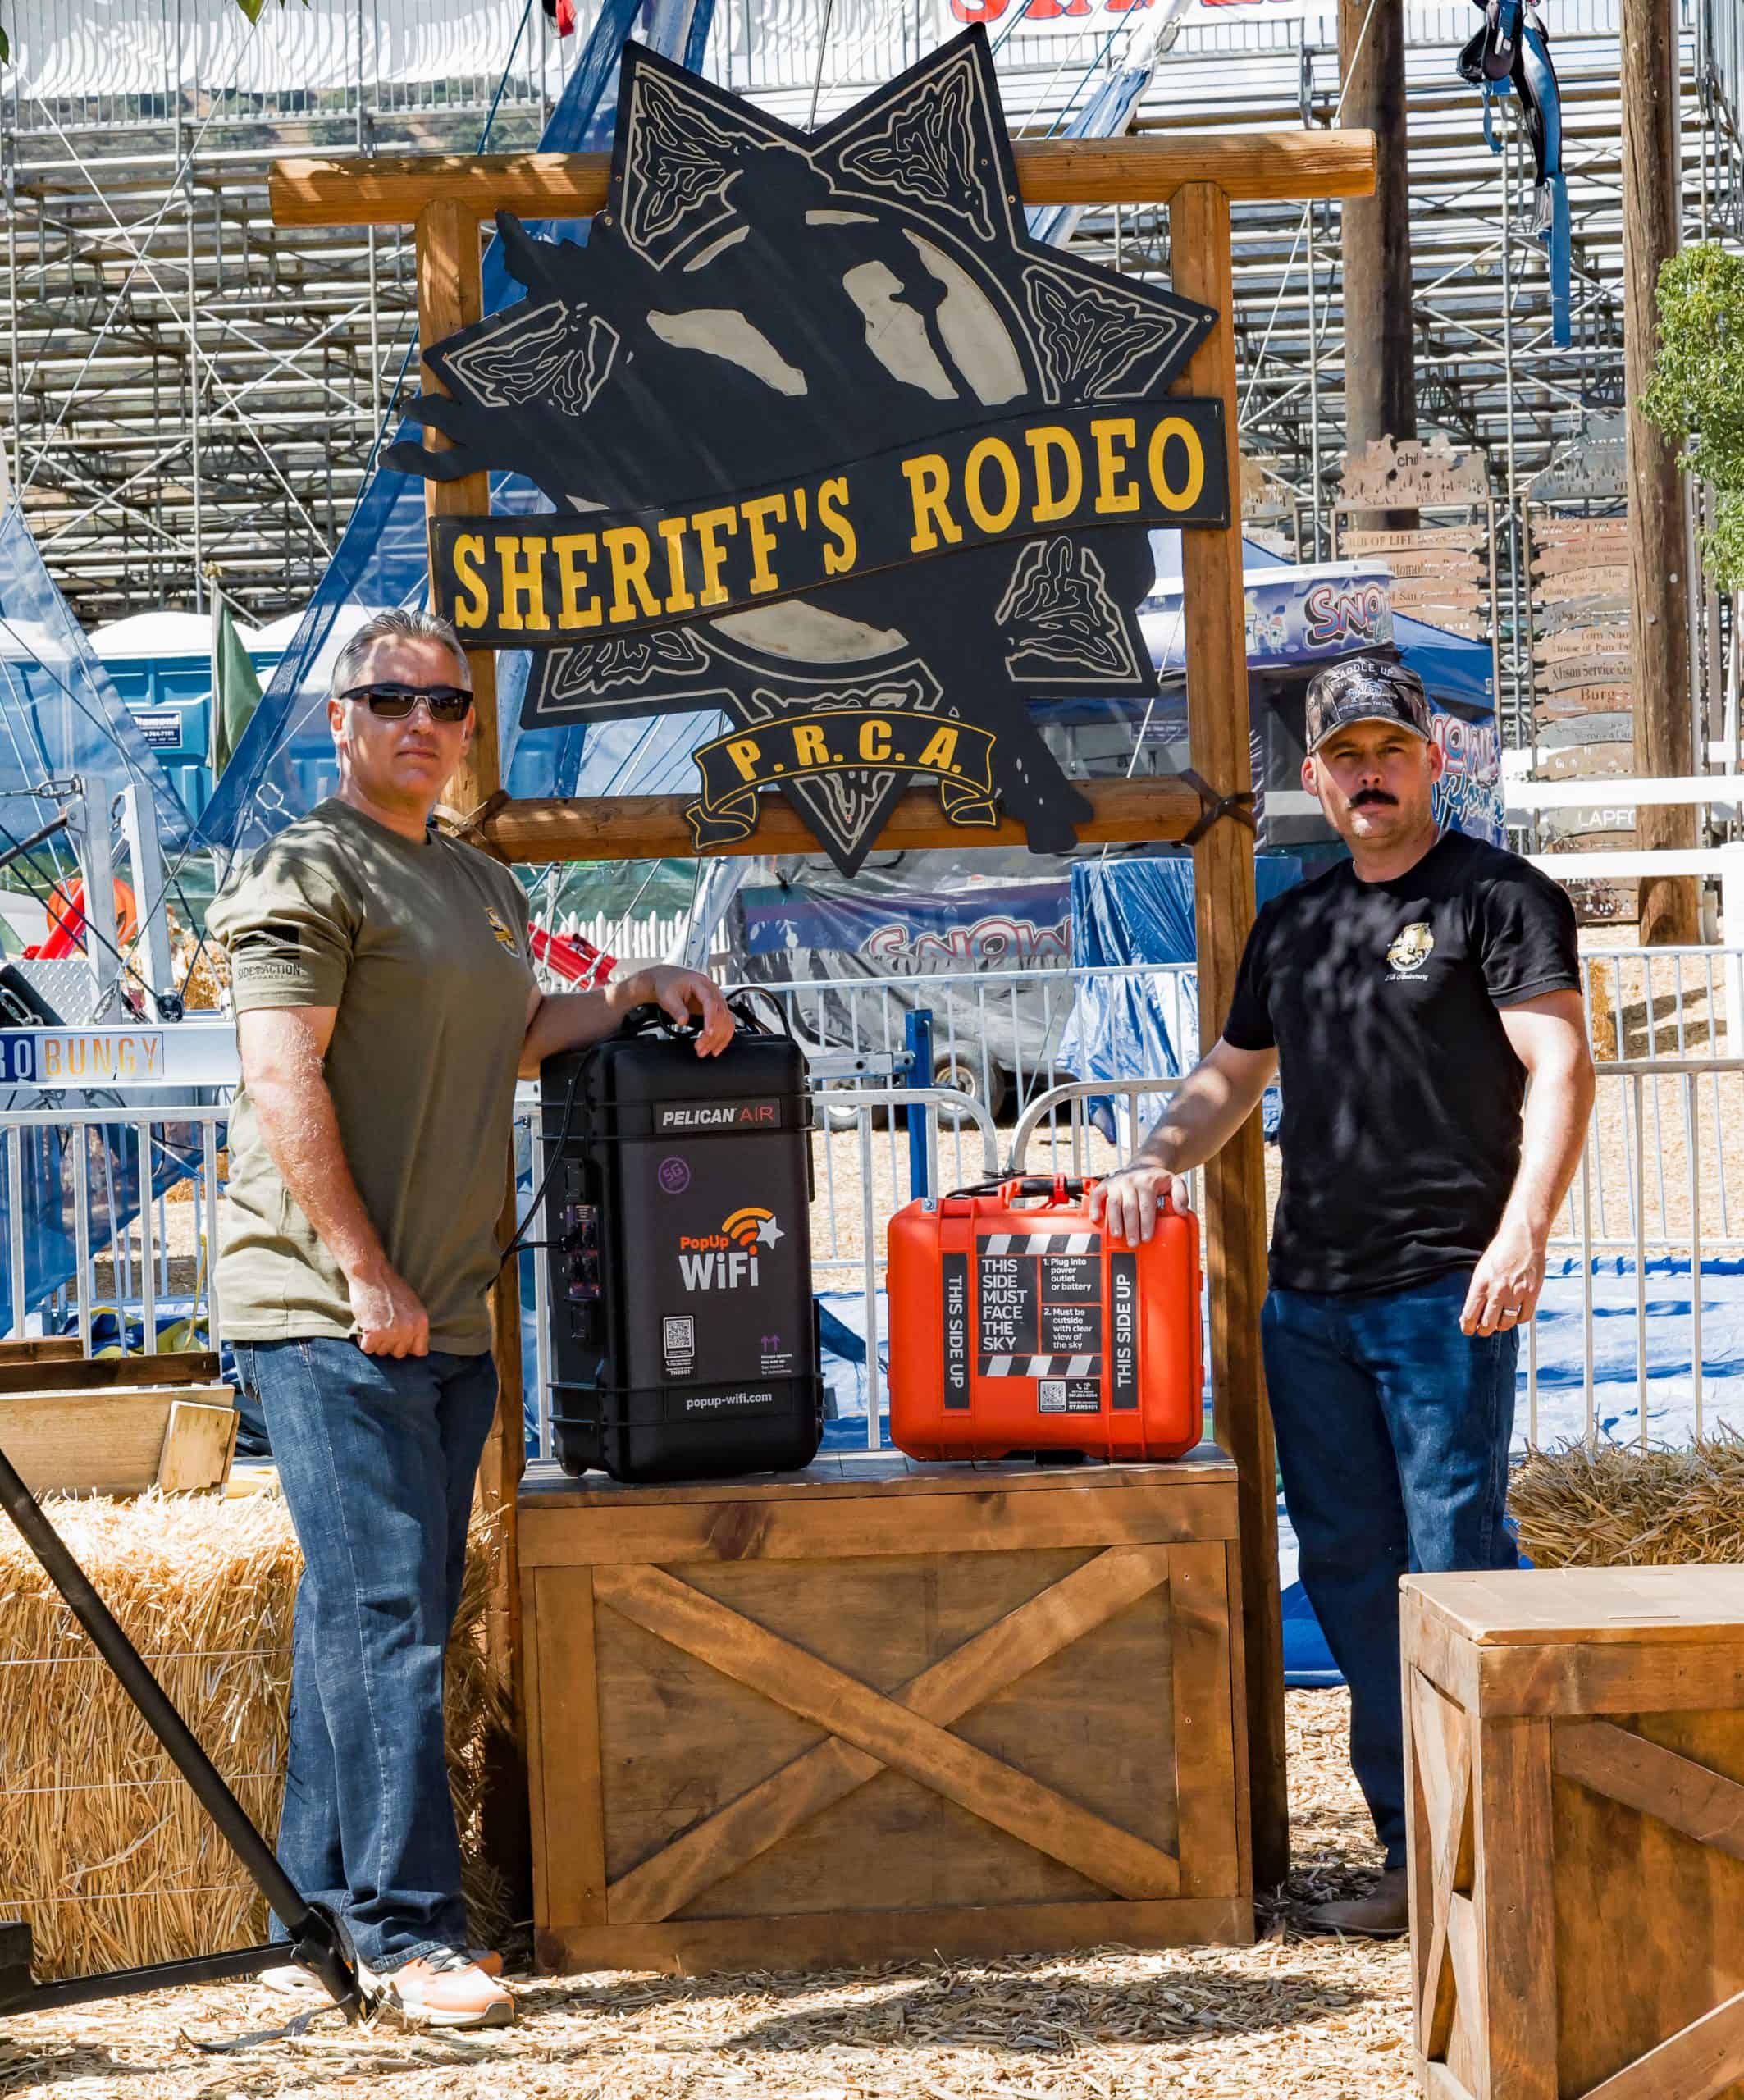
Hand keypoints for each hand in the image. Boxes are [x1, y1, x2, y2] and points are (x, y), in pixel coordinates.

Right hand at [347, 1262, 430, 1357]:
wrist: (372, 1274)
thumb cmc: (390, 1287)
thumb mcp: (412, 1305)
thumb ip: (414, 1325)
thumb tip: (413, 1347)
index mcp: (421, 1322)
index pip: (420, 1351)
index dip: (408, 1348)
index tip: (399, 1343)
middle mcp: (409, 1330)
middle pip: (399, 1353)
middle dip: (390, 1344)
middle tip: (383, 1329)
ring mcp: (392, 1332)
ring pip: (382, 1352)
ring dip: (376, 1342)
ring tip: (374, 1324)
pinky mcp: (374, 1333)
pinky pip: (368, 1349)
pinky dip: (363, 1342)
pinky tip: (364, 1329)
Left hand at [642, 966, 734, 1056]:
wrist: (667, 981)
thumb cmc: (667, 985)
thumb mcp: (667, 996)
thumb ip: (676, 1009)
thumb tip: (683, 1021)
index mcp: (700, 983)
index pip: (711, 1002)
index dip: (711, 1018)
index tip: (708, 1033)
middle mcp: (712, 990)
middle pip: (721, 1014)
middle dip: (713, 1034)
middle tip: (700, 1048)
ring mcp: (716, 999)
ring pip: (726, 1020)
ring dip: (719, 1038)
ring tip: (707, 1051)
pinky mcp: (716, 1008)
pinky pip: (726, 1023)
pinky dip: (723, 1036)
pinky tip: (716, 1047)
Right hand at [1086, 1162, 1191, 1243]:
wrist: (1145, 1164)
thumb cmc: (1158, 1179)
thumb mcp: (1175, 1182)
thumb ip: (1181, 1196)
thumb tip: (1181, 1211)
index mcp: (1147, 1182)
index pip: (1146, 1206)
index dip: (1146, 1224)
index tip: (1146, 1238)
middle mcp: (1130, 1181)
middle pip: (1129, 1208)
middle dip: (1131, 1227)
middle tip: (1133, 1243)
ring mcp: (1117, 1182)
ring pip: (1113, 1203)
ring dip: (1115, 1221)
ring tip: (1118, 1236)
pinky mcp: (1106, 1184)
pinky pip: (1097, 1195)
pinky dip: (1095, 1207)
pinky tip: (1097, 1219)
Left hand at [1460, 1220, 1545, 1336]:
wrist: (1523, 1237)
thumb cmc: (1500, 1251)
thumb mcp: (1481, 1270)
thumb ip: (1477, 1291)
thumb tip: (1472, 1312)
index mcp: (1480, 1284)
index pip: (1470, 1316)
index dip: (1467, 1327)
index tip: (1468, 1329)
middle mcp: (1497, 1291)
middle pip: (1488, 1325)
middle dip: (1484, 1330)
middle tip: (1484, 1328)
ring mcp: (1516, 1293)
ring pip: (1506, 1324)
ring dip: (1501, 1325)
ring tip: (1499, 1320)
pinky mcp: (1531, 1293)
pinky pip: (1524, 1317)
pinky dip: (1518, 1319)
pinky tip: (1515, 1313)